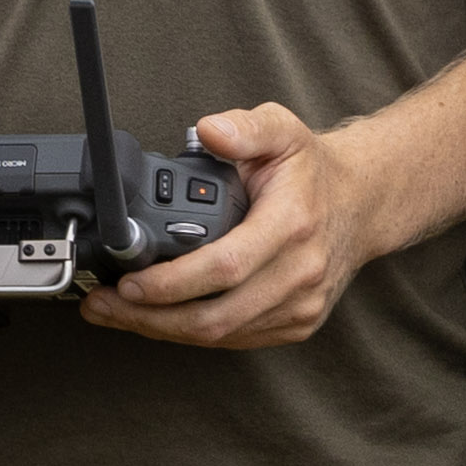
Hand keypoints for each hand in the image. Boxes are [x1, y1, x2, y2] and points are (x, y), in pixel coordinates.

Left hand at [75, 104, 373, 349]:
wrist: (362, 204)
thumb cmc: (311, 170)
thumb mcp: (281, 129)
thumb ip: (244, 127)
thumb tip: (210, 129)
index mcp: (292, 224)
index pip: (224, 267)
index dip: (171, 283)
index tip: (129, 282)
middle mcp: (299, 272)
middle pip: (215, 315)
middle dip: (151, 317)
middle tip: (103, 305)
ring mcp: (301, 305)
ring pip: (222, 334)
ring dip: (163, 330)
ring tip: (117, 313)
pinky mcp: (297, 324)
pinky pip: (236, 339)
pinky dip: (192, 333)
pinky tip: (160, 318)